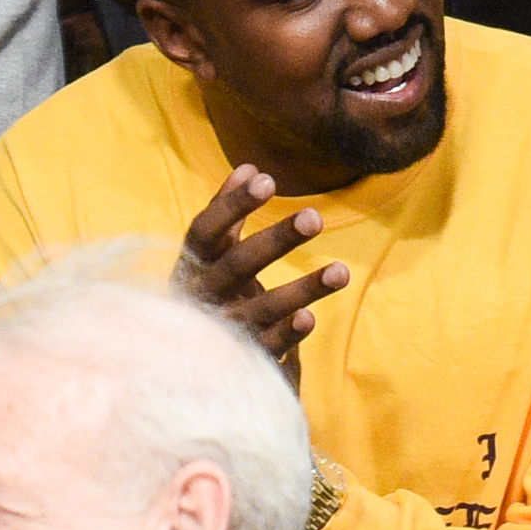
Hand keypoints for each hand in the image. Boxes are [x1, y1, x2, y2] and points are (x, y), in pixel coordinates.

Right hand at [171, 166, 347, 365]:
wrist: (188, 362)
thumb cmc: (210, 289)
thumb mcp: (213, 253)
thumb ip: (229, 212)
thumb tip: (250, 167)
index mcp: (190, 265)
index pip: (205, 230)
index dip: (232, 205)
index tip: (267, 180)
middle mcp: (201, 296)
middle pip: (236, 265)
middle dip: (276, 241)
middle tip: (315, 216)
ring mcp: (220, 329)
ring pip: (260, 309)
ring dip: (302, 290)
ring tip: (342, 271)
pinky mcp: (242, 359)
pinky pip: (266, 346)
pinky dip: (287, 333)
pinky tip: (311, 318)